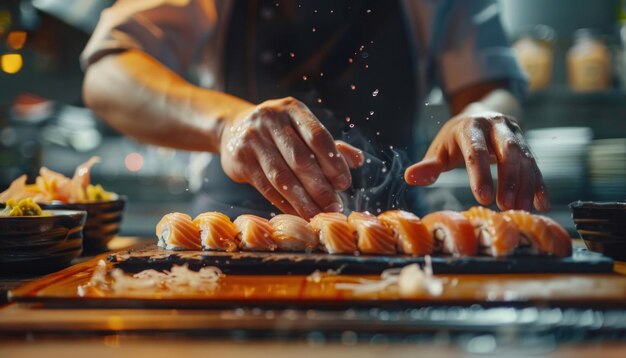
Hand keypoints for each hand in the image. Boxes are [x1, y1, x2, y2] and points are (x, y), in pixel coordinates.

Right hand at [219, 97, 363, 218]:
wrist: (233, 128)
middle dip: (320, 187)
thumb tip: (358, 160)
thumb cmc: (279, 132)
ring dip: (303, 200)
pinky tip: (298, 213)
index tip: (345, 184)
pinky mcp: (239, 159)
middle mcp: (270, 119)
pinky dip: (284, 203)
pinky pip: (266, 187)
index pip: (318, 136)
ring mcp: (252, 138)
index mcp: (292, 109)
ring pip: (282, 176)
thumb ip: (330, 146)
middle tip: (335, 207)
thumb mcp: (303, 130)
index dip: (333, 162)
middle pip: (300, 159)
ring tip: (318, 215)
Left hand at [404, 112, 548, 211]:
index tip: (482, 198)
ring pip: (525, 159)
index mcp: (471, 127)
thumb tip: (409, 177)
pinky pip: (536, 165)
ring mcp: (514, 134)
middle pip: (508, 152)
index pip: (476, 150)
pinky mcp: (527, 145)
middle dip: (509, 180)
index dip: (480, 174)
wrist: (480, 115)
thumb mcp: (439, 150)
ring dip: (525, 185)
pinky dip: (539, 185)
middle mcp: (496, 127)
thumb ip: (427, 166)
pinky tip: (541, 205)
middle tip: (506, 206)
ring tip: (520, 210)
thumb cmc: (455, 140)